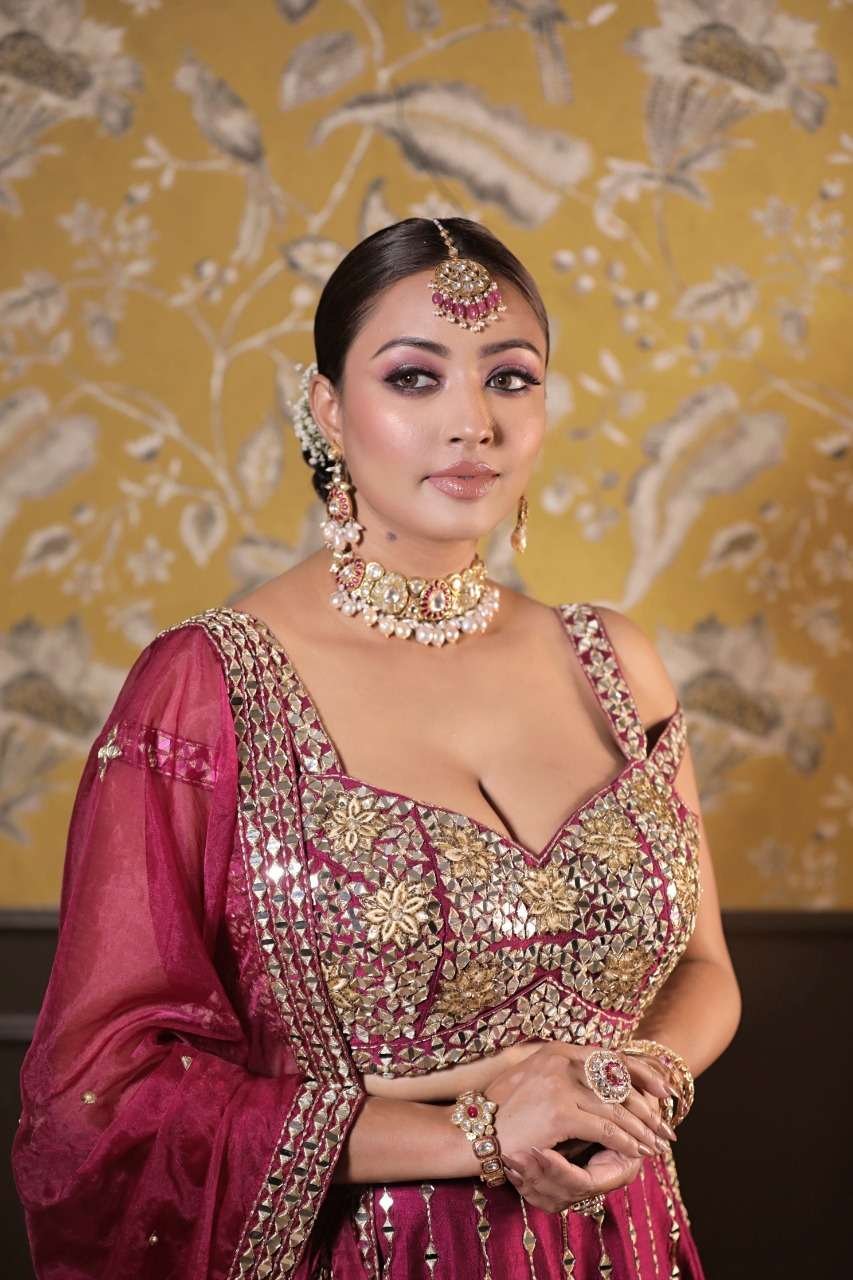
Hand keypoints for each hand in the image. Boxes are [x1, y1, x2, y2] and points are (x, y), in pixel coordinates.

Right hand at [483, 1042, 674, 1208]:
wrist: (474, 1130)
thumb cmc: (501, 1110)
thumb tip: (597, 1080)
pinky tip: (638, 1152)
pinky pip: (605, 1129)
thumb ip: (563, 1073)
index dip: (641, 1072)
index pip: (611, 1057)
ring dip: (641, 1129)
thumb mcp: (533, 1078)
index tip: (662, 1088)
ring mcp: (560, 1085)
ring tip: (656, 1144)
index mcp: (558, 1051)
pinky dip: (626, 1141)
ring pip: (616, 1108)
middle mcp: (562, 1062)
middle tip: (666, 1126)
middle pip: (620, 1082)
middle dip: (648, 1106)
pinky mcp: (559, 1112)